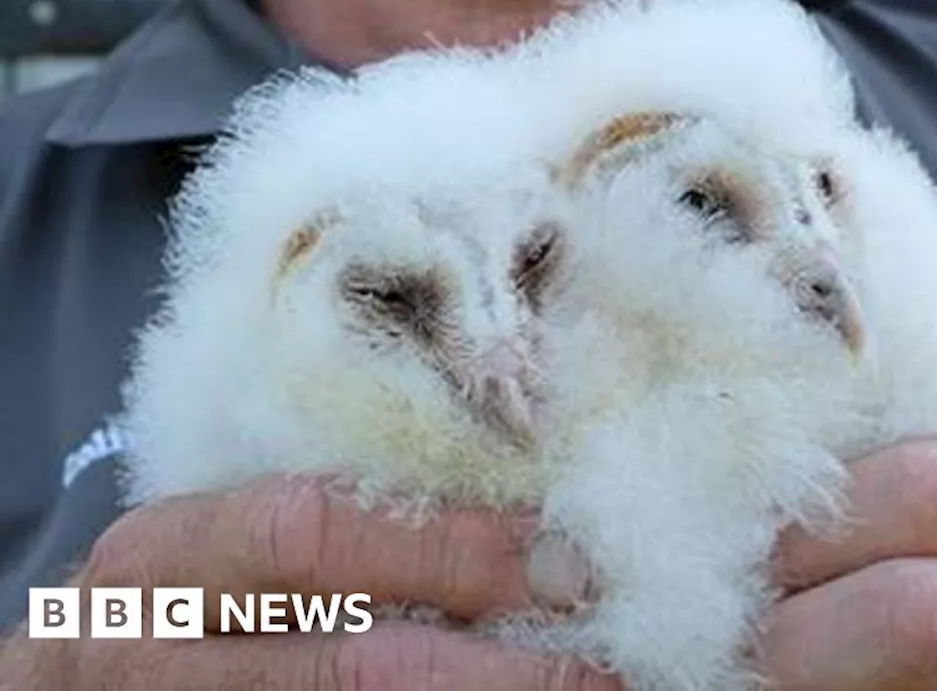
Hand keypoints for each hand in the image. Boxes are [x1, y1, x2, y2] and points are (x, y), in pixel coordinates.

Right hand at [0, 474, 617, 690]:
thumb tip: (520, 525)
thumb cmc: (178, 596)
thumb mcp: (218, 539)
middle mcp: (165, 656)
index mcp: (167, 560)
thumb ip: (336, 521)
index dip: (448, 550)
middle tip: (603, 662)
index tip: (560, 560)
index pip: (316, 538)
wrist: (75, 690)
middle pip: (353, 668)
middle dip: (497, 672)